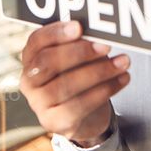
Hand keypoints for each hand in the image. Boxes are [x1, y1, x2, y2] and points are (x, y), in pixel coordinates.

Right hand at [20, 20, 129, 143]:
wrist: (85, 115)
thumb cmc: (80, 75)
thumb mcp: (79, 56)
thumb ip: (82, 43)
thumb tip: (99, 35)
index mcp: (31, 57)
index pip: (36, 40)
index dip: (56, 33)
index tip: (79, 27)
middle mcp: (29, 80)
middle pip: (48, 62)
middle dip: (79, 52)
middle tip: (106, 46)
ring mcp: (38, 104)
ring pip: (65, 85)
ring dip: (99, 72)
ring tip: (122, 62)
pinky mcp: (53, 122)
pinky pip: (79, 106)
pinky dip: (104, 91)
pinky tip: (121, 79)